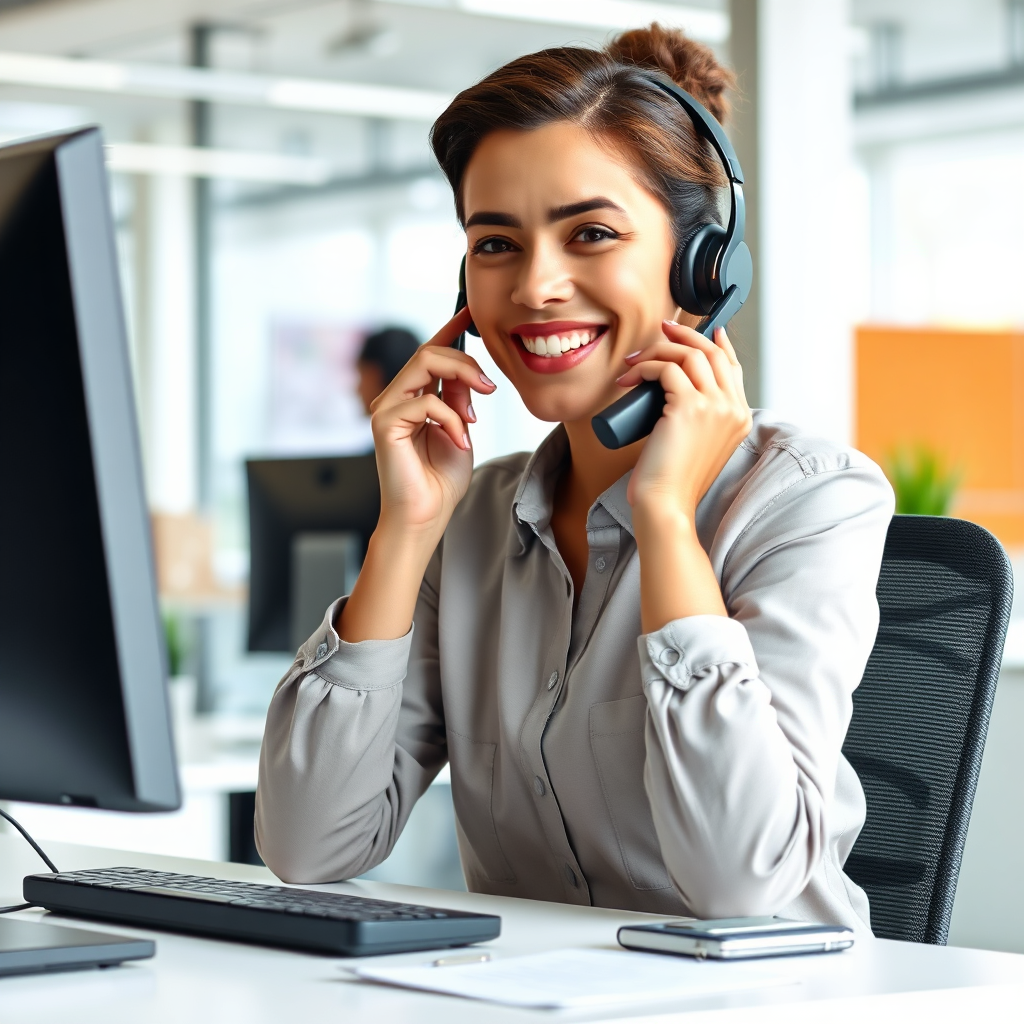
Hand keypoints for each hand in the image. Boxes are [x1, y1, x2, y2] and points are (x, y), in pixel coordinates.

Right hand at [369, 305, 495, 540]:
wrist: (427, 516)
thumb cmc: (441, 480)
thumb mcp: (461, 430)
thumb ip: (461, 400)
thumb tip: (468, 375)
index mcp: (413, 397)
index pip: (429, 353)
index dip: (450, 329)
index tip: (471, 311)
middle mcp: (395, 398)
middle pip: (429, 352)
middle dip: (466, 361)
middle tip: (490, 386)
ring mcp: (386, 409)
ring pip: (423, 364)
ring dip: (460, 381)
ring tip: (476, 413)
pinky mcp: (384, 424)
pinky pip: (426, 402)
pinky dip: (452, 420)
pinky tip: (461, 441)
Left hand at [617, 321, 750, 519]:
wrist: (666, 503)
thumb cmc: (672, 480)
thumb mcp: (696, 445)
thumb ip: (699, 422)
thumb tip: (673, 394)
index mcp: (740, 418)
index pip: (733, 367)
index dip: (717, 342)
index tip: (699, 328)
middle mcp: (733, 409)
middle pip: (713, 353)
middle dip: (685, 335)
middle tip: (662, 330)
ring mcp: (715, 407)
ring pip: (690, 355)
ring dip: (659, 351)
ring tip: (635, 361)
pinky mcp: (690, 407)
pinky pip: (667, 369)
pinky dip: (646, 366)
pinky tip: (630, 376)